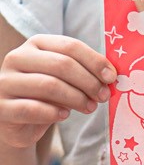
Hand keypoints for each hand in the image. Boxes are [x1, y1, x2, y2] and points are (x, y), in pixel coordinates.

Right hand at [0, 35, 113, 149]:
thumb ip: (84, 71)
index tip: (112, 77)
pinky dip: (53, 112)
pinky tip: (65, 115)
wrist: (18, 121)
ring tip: (90, 107)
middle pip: (61, 64)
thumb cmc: (48, 94)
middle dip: (88, 81)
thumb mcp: (66, 78)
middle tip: (103, 96)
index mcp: (36, 43)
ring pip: (48, 85)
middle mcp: (16, 58)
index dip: (95, 61)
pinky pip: (31, 108)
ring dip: (76, 98)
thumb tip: (111, 76)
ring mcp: (4, 82)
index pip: (70, 46)